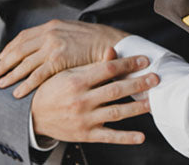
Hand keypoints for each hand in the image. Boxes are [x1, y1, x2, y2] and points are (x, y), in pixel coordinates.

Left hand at [0, 20, 128, 97]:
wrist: (111, 43)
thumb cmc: (93, 41)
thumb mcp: (71, 32)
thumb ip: (55, 37)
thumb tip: (43, 45)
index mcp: (50, 26)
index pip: (23, 37)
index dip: (10, 49)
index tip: (1, 58)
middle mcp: (48, 33)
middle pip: (19, 49)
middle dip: (4, 62)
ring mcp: (53, 46)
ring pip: (25, 63)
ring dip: (10, 74)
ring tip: (0, 84)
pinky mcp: (59, 60)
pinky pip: (37, 74)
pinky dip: (26, 84)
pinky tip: (18, 93)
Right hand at [31, 50, 157, 144]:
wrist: (32, 115)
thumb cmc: (51, 89)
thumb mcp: (67, 73)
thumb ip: (92, 65)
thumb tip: (112, 51)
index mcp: (76, 81)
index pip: (108, 70)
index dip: (128, 64)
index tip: (144, 60)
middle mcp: (81, 100)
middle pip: (116, 90)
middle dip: (138, 83)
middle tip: (156, 78)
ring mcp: (84, 119)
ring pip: (116, 113)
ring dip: (137, 108)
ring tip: (153, 102)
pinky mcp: (86, 135)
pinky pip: (109, 137)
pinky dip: (126, 137)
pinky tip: (141, 136)